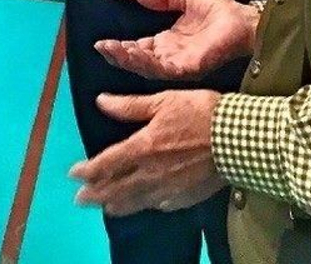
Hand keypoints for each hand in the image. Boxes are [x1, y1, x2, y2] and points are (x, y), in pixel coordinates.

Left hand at [70, 90, 223, 216]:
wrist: (237, 139)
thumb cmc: (199, 113)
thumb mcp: (162, 101)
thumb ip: (129, 106)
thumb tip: (101, 101)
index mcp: (142, 147)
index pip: (106, 163)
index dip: (87, 170)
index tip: (73, 174)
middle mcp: (151, 172)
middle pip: (116, 187)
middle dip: (96, 194)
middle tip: (80, 200)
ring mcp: (168, 188)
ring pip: (136, 200)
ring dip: (117, 204)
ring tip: (106, 208)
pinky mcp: (186, 196)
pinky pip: (160, 205)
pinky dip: (147, 205)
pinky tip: (145, 205)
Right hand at [95, 0, 258, 80]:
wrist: (245, 20)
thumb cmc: (222, 12)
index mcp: (169, 42)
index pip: (139, 47)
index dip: (121, 45)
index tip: (104, 41)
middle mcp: (171, 56)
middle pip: (139, 60)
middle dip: (118, 56)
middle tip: (101, 48)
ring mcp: (180, 64)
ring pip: (147, 67)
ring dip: (128, 59)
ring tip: (111, 50)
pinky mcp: (190, 67)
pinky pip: (164, 68)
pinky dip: (147, 62)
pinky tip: (134, 52)